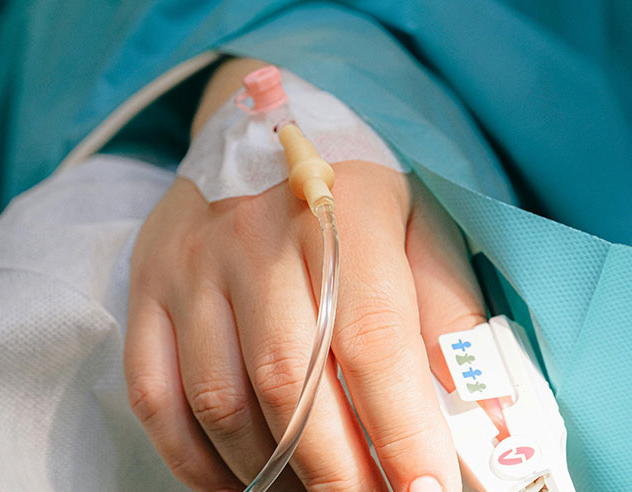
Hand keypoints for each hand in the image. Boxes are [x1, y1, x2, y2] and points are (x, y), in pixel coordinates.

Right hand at [124, 158, 485, 490]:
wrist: (256, 129)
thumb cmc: (352, 189)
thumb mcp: (419, 227)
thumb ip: (451, 315)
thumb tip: (484, 414)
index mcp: (341, 214)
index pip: (371, 339)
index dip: (402, 429)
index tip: (428, 491)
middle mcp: (253, 239)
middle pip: (290, 382)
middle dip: (339, 473)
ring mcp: (189, 267)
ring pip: (220, 401)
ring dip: (270, 472)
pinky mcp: (147, 290)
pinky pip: (155, 396)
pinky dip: (194, 459)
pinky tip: (239, 480)